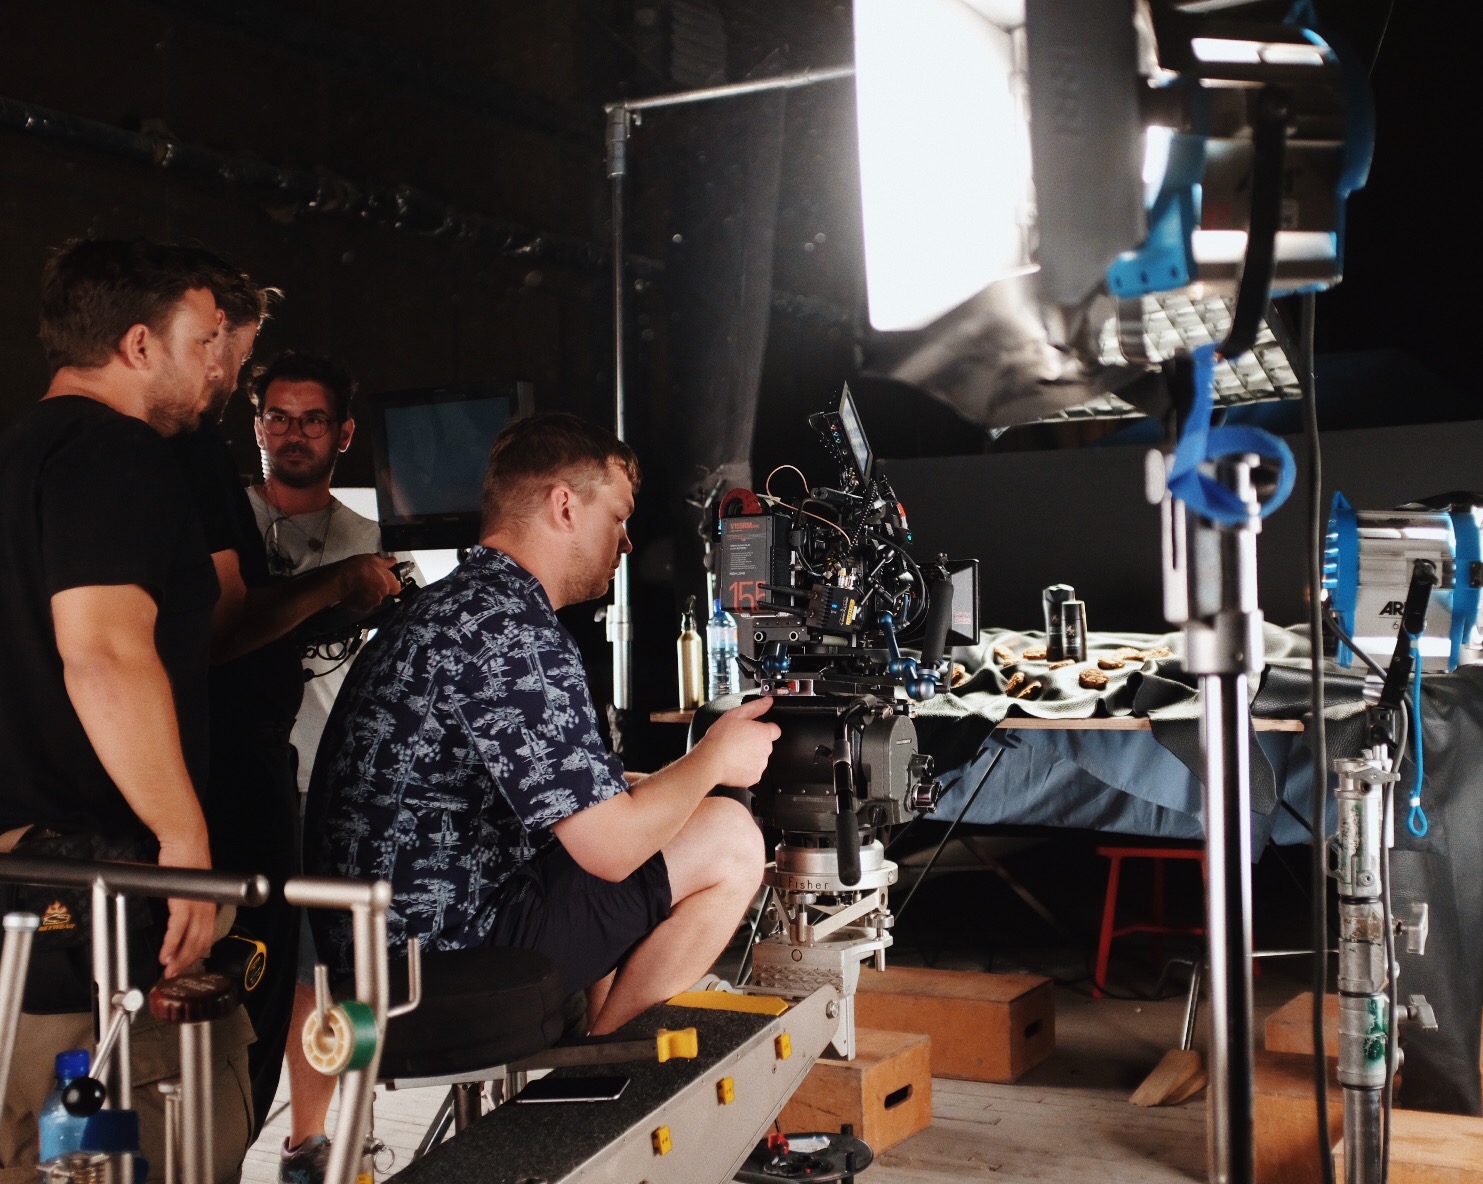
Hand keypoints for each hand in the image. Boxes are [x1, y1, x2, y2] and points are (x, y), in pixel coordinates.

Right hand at [155, 835, 215, 978]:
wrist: (185, 841)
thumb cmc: (185, 860)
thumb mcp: (187, 886)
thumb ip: (184, 901)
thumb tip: (176, 913)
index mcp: (208, 904)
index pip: (206, 935)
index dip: (197, 953)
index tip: (187, 965)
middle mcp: (206, 907)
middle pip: (200, 942)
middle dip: (187, 961)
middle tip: (175, 974)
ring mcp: (197, 905)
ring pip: (191, 939)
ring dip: (179, 957)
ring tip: (169, 970)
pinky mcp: (185, 901)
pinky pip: (178, 928)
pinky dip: (172, 944)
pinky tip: (166, 955)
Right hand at [333, 553, 402, 613]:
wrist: (341, 580)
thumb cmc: (358, 568)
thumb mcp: (373, 559)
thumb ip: (386, 562)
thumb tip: (393, 561)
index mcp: (388, 583)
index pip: (397, 588)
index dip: (392, 584)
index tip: (385, 579)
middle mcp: (382, 595)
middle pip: (384, 593)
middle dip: (378, 588)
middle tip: (369, 580)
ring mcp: (372, 603)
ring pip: (373, 600)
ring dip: (369, 594)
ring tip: (359, 586)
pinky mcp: (361, 608)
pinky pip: (364, 605)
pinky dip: (360, 600)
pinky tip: (354, 593)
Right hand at [696, 695, 780, 788]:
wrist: (710, 761)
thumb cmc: (720, 738)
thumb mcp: (736, 715)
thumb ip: (755, 707)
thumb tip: (768, 701)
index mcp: (764, 734)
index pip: (774, 730)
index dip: (764, 729)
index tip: (753, 731)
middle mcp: (766, 750)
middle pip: (765, 744)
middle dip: (755, 743)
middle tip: (739, 741)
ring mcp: (761, 765)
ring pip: (759, 758)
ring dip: (751, 756)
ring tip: (734, 752)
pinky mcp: (754, 777)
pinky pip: (753, 771)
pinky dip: (745, 768)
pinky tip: (734, 763)